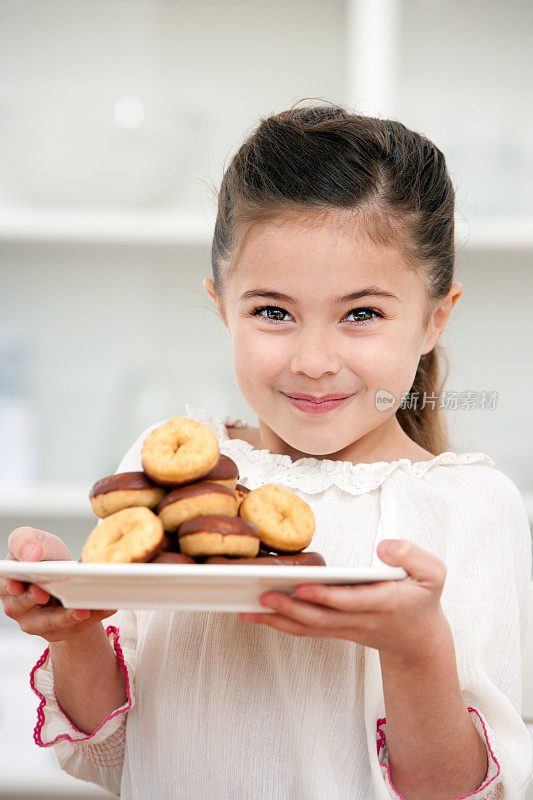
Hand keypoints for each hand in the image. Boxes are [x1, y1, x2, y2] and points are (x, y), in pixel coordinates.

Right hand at [1, 527, 116, 642]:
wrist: (68, 574)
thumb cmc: (47, 557)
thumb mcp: (37, 541)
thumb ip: (26, 542)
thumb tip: (30, 556)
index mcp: (10, 581)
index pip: (5, 585)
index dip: (10, 586)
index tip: (18, 586)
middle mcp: (18, 605)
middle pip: (25, 607)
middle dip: (37, 601)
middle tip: (48, 594)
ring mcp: (38, 622)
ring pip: (51, 623)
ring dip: (67, 617)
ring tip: (83, 609)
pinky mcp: (60, 631)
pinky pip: (76, 628)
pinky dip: (93, 618)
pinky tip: (106, 608)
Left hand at [239, 539, 448, 662]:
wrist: (418, 641)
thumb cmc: (422, 600)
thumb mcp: (433, 574)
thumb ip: (412, 555)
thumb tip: (383, 547)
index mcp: (384, 603)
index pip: (351, 602)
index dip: (327, 597)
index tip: (304, 588)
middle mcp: (360, 619)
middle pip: (321, 618)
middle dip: (291, 609)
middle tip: (264, 595)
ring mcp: (345, 629)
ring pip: (308, 628)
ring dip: (278, 621)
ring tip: (248, 608)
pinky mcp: (334, 631)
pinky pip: (304, 630)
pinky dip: (279, 624)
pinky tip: (256, 615)